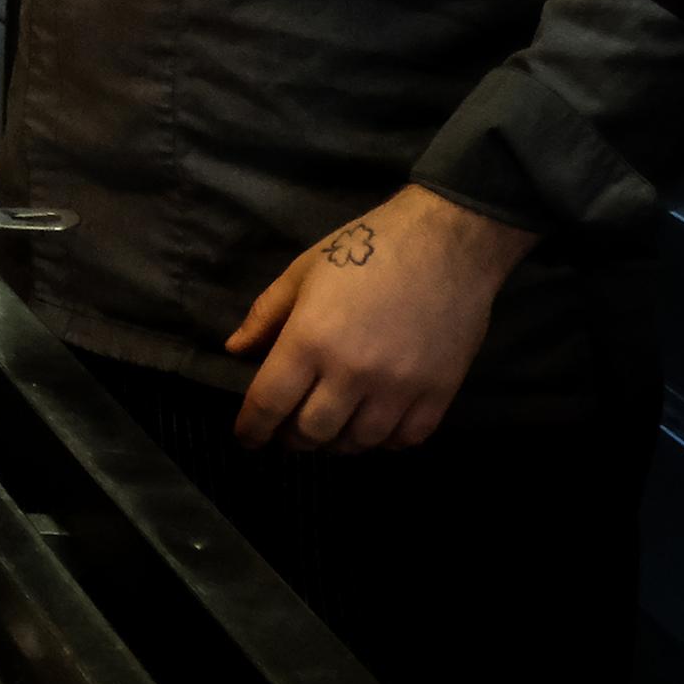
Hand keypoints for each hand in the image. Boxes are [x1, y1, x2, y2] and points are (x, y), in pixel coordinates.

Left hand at [224, 184, 538, 451]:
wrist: (447, 240)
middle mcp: (352, 372)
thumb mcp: (303, 271)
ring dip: (338, 442)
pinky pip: (407, 439)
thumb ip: (266, 315)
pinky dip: (385, 441)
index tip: (247, 438)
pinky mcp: (439, 392)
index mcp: (310, 339)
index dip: (252, 428)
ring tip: (330, 431)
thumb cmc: (367, 247)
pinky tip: (375, 427)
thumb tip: (236, 350)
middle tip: (289, 432)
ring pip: (359, 442)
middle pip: (312, 432)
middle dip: (292, 438)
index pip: (269, 403)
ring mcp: (399, 387)